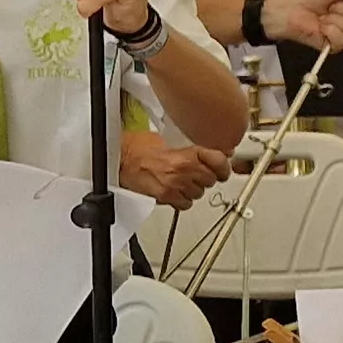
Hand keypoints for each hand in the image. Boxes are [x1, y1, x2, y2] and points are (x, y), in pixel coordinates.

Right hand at [117, 129, 232, 208]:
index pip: (220, 161)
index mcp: (187, 153)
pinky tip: (175, 190)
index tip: (223, 167)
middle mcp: (184, 170)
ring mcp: (175, 186)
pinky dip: (182, 199)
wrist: (118, 160)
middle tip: (197, 172)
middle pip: (211, 179)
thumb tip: (210, 150)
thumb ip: (191, 146)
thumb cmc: (137, 148)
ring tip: (182, 180)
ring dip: (194, 188)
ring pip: (199, 193)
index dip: (223, 165)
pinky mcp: (166, 198)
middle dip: (206, 176)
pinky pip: (185, 204)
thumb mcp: (169, 139)